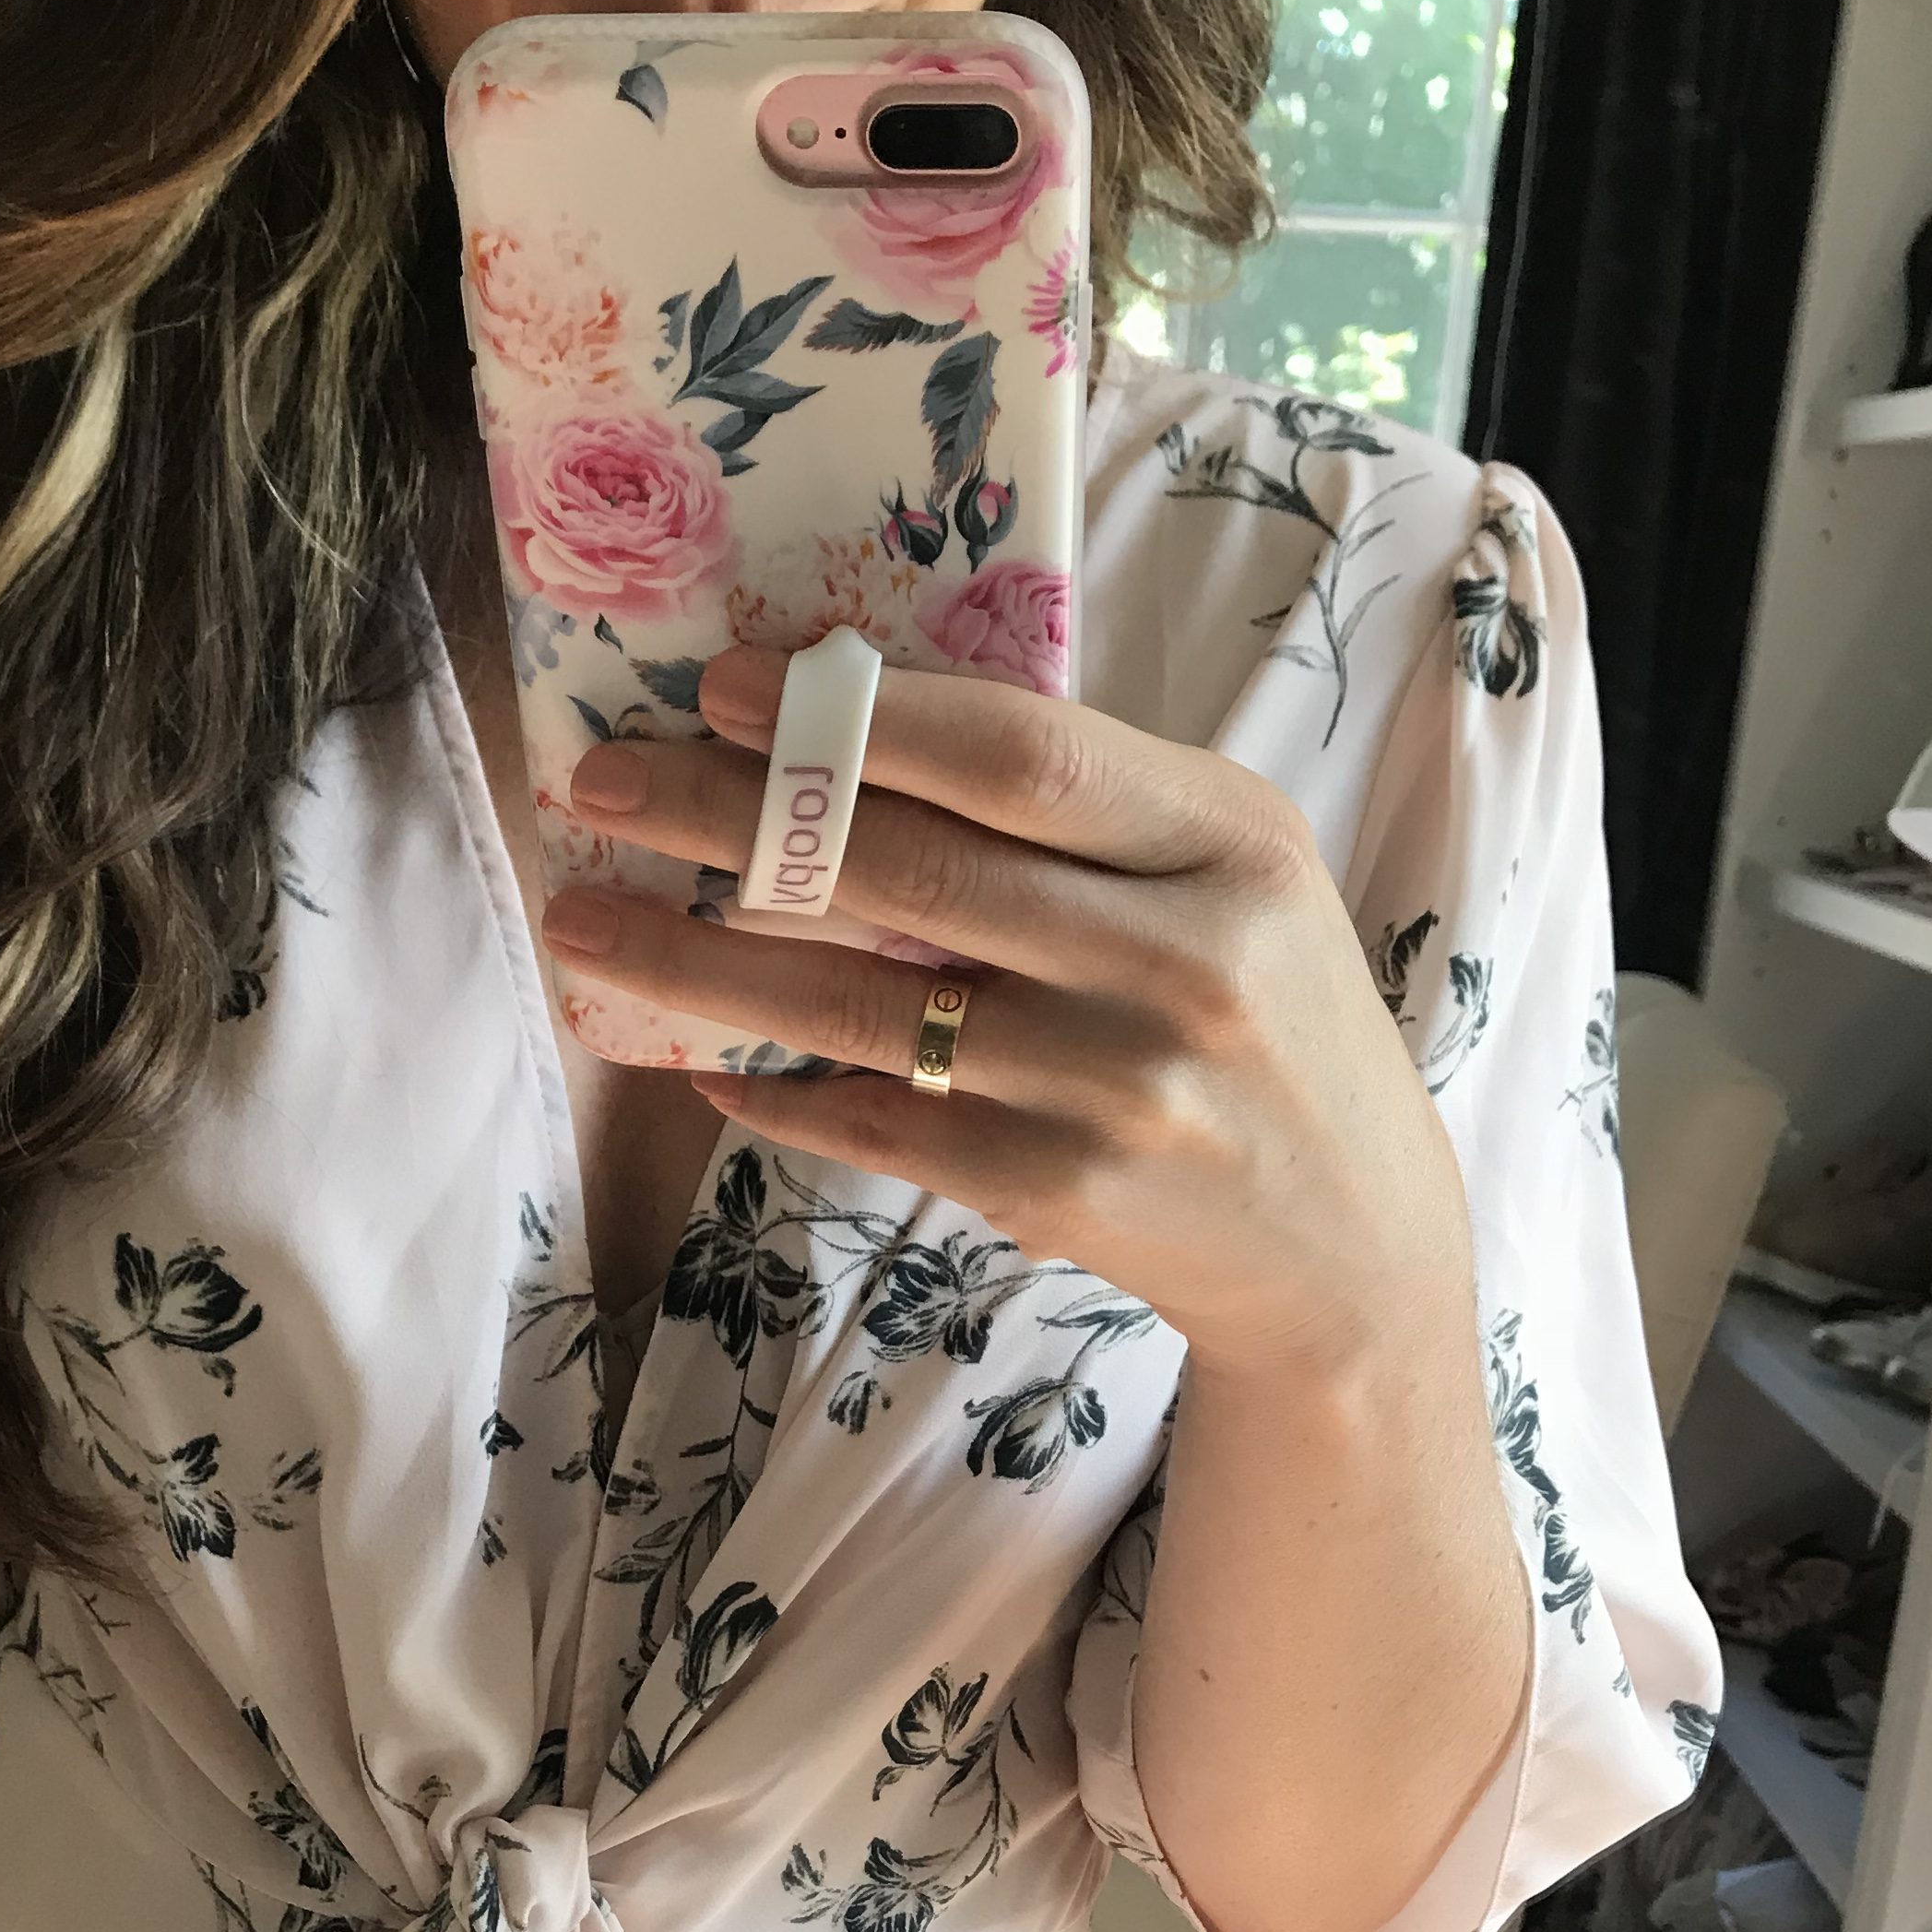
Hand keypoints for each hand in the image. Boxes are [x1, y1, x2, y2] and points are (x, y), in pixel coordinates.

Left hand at [542, 643, 1473, 1389]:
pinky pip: (878, 1123)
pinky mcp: (1061, 1189)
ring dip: (697, 962)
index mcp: (1229, 840)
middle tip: (598, 785)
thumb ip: (1087, 808)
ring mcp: (1115, 1084)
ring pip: (862, 1005)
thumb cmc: (1263, 1020)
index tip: (716, 685)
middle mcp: (1179, 957)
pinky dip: (774, 1090)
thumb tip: (856, 727)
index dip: (855, 718)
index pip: (1019, 754)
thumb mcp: (1232, 876)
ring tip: (583, 924)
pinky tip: (692, 1056)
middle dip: (729, 815)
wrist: (1349, 1246)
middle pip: (913, 866)